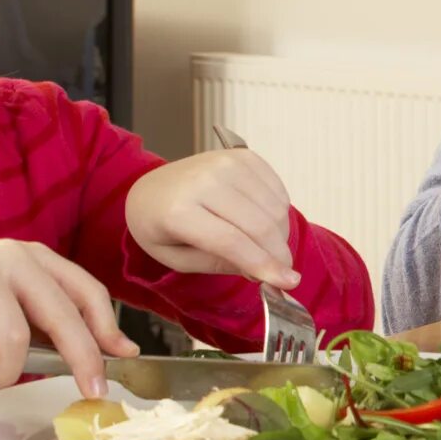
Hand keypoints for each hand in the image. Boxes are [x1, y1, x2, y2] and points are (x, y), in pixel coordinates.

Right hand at [0, 240, 134, 394]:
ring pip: (15, 342)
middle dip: (81, 360)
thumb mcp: (8, 303)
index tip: (121, 358)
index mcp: (32, 257)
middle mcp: (10, 258)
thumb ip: (52, 320)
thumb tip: (116, 350)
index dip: (107, 327)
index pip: (84, 290)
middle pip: (61, 317)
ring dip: (1, 375)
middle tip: (89, 391)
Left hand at [126, 148, 297, 286]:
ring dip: (280, 235)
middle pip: (259, 225)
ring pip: (275, 209)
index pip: (231, 241)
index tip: (289, 283)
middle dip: (279, 254)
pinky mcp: (244, 156)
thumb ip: (219, 265)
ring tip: (265, 247)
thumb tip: (267, 272)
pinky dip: (279, 214)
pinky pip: (279, 191)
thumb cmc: (159, 227)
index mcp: (178, 211)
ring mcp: (227, 163)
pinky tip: (263, 222)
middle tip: (283, 271)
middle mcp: (205, 180)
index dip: (263, 264)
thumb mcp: (177, 258)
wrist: (152, 188)